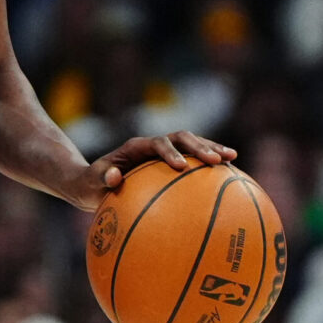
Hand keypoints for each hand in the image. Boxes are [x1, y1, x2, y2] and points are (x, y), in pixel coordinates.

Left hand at [67, 131, 236, 210]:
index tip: (182, 167)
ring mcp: (164, 153)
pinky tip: (230, 182)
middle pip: (182, 138)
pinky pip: (194, 163)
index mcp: (136, 147)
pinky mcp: (172, 164)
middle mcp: (153, 146)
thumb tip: (114, 177)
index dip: (170, 152)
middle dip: (200, 146)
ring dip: (211, 149)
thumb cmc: (90, 185)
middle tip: (217, 160)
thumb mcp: (89, 184)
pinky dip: (210, 168)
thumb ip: (101, 179)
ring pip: (193, 145)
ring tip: (233, 158)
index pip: (157, 143)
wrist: (93, 182)